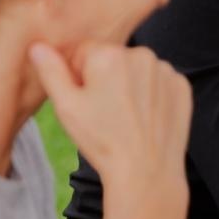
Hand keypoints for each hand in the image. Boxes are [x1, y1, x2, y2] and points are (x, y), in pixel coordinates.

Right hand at [29, 42, 191, 189]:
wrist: (146, 172)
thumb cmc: (103, 141)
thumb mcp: (66, 107)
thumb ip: (51, 71)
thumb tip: (37, 46)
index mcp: (108, 54)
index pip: (83, 52)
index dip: (78, 76)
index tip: (85, 100)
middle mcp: (141, 54)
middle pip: (112, 58)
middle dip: (104, 78)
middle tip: (105, 112)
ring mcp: (165, 70)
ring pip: (136, 69)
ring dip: (129, 85)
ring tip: (126, 117)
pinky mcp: (181, 85)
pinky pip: (159, 82)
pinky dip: (152, 94)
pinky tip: (145, 117)